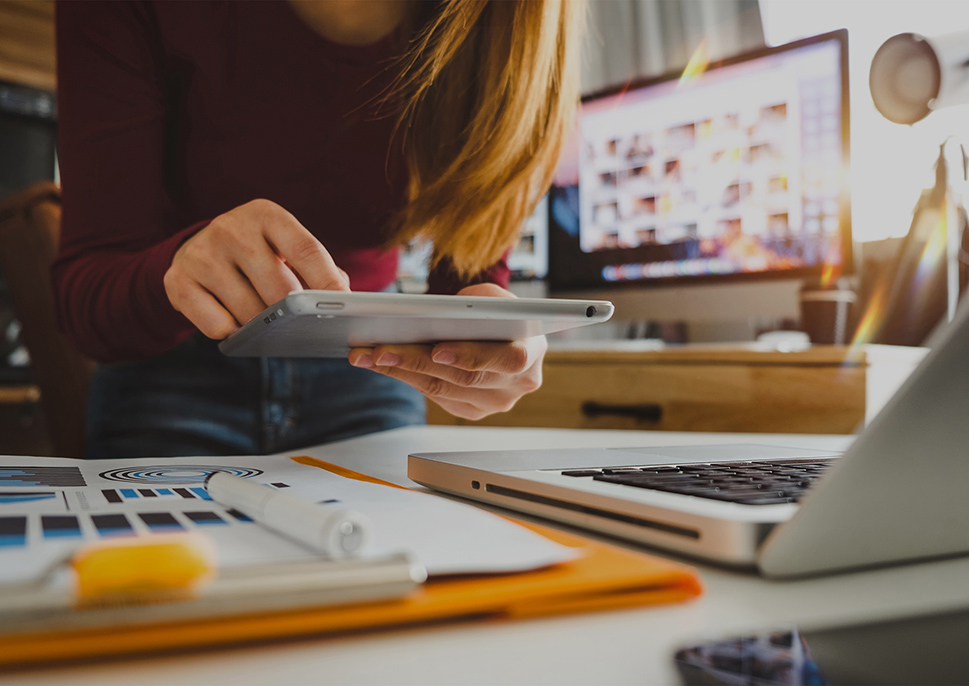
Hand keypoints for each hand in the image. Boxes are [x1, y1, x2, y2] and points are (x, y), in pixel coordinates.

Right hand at [164, 199, 349, 337]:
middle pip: (280, 288)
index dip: (328, 282)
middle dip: (294, 314)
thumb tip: (344, 299)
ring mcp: (201, 253)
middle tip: (300, 324)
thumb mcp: (286, 250)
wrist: (197, 252)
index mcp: (266, 215)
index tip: (346, 307)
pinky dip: (232, 332)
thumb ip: (320, 269)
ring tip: (264, 318)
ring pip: (250, 311)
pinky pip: (217, 326)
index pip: (306, 250)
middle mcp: (231, 227)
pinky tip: (233, 320)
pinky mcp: (177, 280)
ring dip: (263, 326)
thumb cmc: (257, 256)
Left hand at [347, 283, 546, 419]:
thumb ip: (477, 301)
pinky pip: (435, 396)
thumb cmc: (499, 313)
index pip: (506, 360)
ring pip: (443, 389)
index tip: (438, 350)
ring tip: (369, 355)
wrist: (507, 336)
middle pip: (464, 377)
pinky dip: (406, 377)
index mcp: (532, 352)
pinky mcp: (473, 411)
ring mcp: (496, 402)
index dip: (472, 356)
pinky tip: (382, 363)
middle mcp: (518, 384)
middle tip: (382, 349)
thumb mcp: (493, 297)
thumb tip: (442, 313)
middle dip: (418, 361)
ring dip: (401, 371)